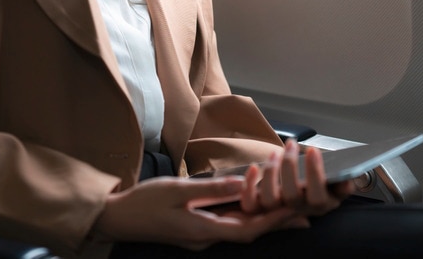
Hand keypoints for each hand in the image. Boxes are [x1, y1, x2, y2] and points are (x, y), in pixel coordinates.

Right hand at [92, 175, 308, 249]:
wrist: (117, 219)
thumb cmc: (145, 202)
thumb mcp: (178, 190)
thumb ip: (212, 189)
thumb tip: (244, 184)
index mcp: (203, 230)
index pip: (247, 229)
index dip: (273, 221)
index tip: (295, 210)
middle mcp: (206, 238)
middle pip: (249, 232)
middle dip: (277, 222)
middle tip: (304, 213)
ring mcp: (201, 237)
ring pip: (240, 229)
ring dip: (264, 219)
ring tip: (288, 209)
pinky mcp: (196, 231)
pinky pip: (227, 225)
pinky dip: (245, 216)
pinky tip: (254, 206)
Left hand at [240, 139, 353, 216]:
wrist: (301, 195)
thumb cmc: (318, 185)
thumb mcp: (336, 185)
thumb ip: (343, 183)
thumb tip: (347, 181)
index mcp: (320, 205)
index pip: (318, 197)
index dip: (315, 173)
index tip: (313, 149)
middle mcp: (298, 211)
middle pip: (292, 196)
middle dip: (290, 166)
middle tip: (292, 144)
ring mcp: (277, 212)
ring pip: (269, 200)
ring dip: (271, 172)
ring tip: (276, 152)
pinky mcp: (258, 209)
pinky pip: (250, 204)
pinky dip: (248, 186)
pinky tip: (254, 167)